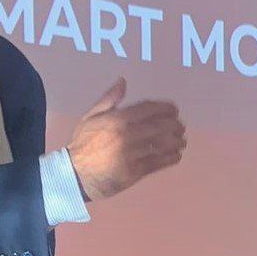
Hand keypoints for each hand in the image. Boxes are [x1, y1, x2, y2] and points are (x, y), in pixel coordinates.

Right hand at [66, 79, 185, 202]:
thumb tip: (123, 81)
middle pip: (159, 126)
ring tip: (181, 140)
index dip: (165, 108)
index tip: (174, 109)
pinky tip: (176, 155)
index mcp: (117, 119)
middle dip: (174, 125)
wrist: (75, 174)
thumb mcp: (91, 117)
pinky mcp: (135, 172)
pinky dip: (170, 158)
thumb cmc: (83, 144)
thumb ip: (109, 99)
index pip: (148, 108)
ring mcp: (132, 154)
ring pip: (161, 145)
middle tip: (181, 126)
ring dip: (175, 142)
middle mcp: (127, 135)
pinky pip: (157, 163)